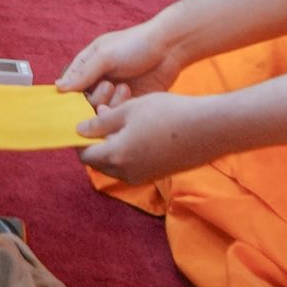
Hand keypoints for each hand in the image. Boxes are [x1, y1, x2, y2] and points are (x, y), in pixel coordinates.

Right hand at [57, 21, 182, 108]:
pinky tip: (130, 95)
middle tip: (108, 86)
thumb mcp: (105, 55)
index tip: (75, 104)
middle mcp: (96, 81)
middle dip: (93, 99)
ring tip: (124, 88)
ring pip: (100, 112)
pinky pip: (117, 116)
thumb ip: (83, 72)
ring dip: (109, 103)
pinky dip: (120, 110)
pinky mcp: (128, 105)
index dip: (69, 97)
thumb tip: (59, 88)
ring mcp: (112, 95)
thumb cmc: (135, 44)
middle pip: (83, 103)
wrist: (169, 48)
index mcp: (86, 66)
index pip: (68, 87)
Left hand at [76, 91, 216, 184]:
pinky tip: (140, 126)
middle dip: (97, 137)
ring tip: (124, 113)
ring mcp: (143, 176)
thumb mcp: (129, 111)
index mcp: (116, 156)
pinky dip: (128, 147)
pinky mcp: (157, 174)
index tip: (81, 120)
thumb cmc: (167, 114)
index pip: (84, 154)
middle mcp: (127, 173)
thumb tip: (79, 131)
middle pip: (99, 159)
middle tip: (105, 109)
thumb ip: (101, 122)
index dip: (78, 138)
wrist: (208, 129)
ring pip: (116, 161)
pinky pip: (133, 163)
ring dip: (113, 141)